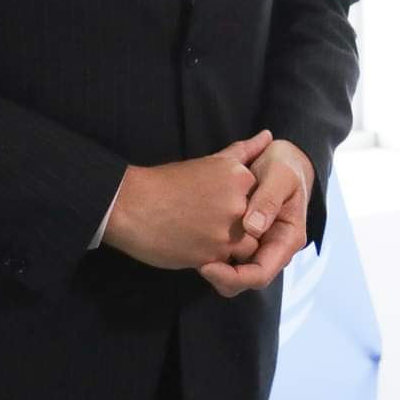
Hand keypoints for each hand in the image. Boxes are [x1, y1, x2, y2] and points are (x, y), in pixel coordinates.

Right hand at [103, 130, 271, 269]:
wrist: (130, 206)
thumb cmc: (167, 182)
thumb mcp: (209, 162)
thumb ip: (243, 151)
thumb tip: (268, 135)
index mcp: (239, 177)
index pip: (265, 195)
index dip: (250, 204)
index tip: (229, 205)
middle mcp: (238, 204)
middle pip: (259, 222)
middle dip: (244, 225)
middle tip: (216, 222)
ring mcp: (226, 232)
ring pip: (248, 246)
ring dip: (234, 245)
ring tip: (209, 236)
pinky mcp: (212, 256)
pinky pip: (229, 264)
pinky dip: (218, 259)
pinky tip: (200, 246)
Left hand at [200, 140, 315, 298]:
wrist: (280, 157)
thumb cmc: (284, 165)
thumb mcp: (281, 175)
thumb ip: (269, 199)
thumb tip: (253, 228)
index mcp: (287, 239)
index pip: (261, 274)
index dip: (234, 276)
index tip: (206, 266)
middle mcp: (272, 248)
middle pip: (244, 279)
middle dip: (220, 276)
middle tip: (196, 263)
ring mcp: (257, 244)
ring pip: (233, 272)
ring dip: (214, 267)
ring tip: (194, 252)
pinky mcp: (243, 238)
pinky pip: (226, 256)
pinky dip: (211, 253)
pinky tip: (197, 238)